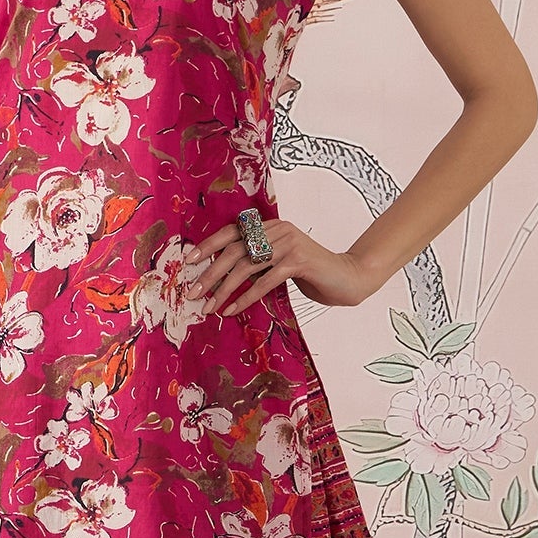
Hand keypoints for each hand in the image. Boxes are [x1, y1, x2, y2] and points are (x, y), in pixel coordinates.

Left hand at [183, 215, 378, 316]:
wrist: (348, 279)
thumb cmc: (310, 274)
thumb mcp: (279, 265)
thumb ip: (258, 263)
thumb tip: (221, 278)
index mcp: (270, 226)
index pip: (233, 232)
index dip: (209, 245)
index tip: (189, 261)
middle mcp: (278, 230)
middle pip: (235, 250)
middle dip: (211, 274)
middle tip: (193, 293)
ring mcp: (289, 243)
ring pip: (247, 266)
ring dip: (224, 289)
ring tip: (209, 307)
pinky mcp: (299, 261)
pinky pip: (264, 281)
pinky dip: (246, 298)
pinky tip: (232, 310)